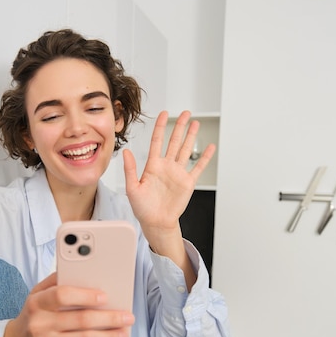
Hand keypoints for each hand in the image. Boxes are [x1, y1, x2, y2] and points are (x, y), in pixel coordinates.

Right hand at [0, 273, 134, 336]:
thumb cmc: (34, 313)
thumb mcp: (37, 293)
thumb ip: (56, 280)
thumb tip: (82, 269)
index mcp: (37, 303)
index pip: (61, 296)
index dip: (85, 295)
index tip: (105, 296)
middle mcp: (40, 324)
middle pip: (80, 320)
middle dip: (108, 318)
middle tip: (127, 316)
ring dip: (109, 336)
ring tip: (125, 332)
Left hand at [123, 110, 215, 237]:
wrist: (156, 223)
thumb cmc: (142, 208)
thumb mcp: (132, 188)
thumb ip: (130, 169)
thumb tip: (126, 152)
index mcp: (152, 166)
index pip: (157, 141)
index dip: (160, 127)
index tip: (164, 114)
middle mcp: (166, 167)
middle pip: (174, 141)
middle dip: (179, 126)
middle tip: (185, 113)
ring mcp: (178, 173)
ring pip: (186, 150)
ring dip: (191, 137)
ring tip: (195, 123)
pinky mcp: (188, 182)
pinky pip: (198, 167)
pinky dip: (205, 157)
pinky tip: (209, 147)